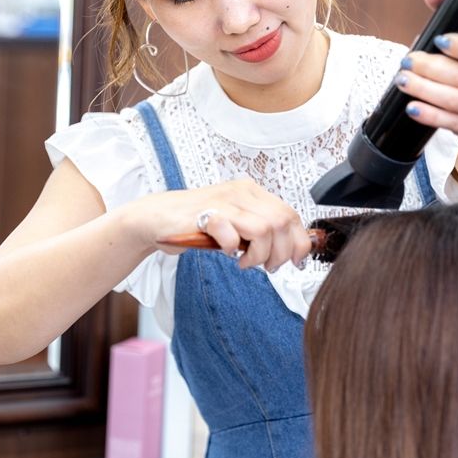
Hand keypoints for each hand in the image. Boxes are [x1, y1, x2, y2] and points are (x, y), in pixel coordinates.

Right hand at [132, 178, 311, 271]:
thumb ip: (261, 229)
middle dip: (280, 252)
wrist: (159, 217)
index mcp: (252, 192)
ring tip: (244, 261)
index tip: (296, 261)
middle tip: (267, 265)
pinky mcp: (205, 214)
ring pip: (264, 229)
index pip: (290, 214)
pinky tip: (225, 252)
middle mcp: (241, 192)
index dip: (299, 241)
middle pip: (282, 222)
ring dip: (258, 254)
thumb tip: (292, 249)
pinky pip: (232, 234)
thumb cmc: (197, 222)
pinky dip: (232, 248)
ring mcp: (223, 201)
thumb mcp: (236, 221)